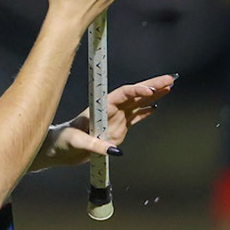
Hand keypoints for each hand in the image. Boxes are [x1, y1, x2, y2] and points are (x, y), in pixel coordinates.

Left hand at [46, 74, 175, 166]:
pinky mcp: (117, 128)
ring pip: (138, 103)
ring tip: (169, 87)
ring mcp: (115, 118)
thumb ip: (95, 146)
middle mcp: (110, 108)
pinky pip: (134, 118)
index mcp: (100, 106)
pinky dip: (145, 113)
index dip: (137, 90)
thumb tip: (115, 151)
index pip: (123, 94)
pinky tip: (155, 107)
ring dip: (153, 95)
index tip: (150, 89)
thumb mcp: (77, 143)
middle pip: (135, 93)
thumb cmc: (63, 141)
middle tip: (170, 79)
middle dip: (152, 86)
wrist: (60, 149)